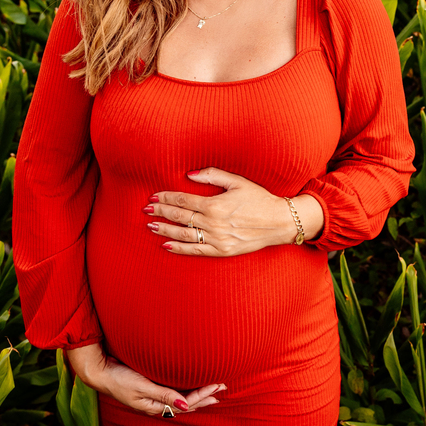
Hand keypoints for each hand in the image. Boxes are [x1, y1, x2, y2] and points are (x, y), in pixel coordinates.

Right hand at [65, 342, 224, 415]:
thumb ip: (164, 396)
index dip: (203, 395)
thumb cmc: (119, 379)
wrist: (99, 371)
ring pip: (181, 399)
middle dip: (205, 396)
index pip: (186, 403)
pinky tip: (191, 388)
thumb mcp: (142, 387)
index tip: (218, 386)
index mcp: (155, 406)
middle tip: (223, 387)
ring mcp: (153, 397)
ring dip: (198, 394)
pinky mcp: (150, 388)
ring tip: (214, 388)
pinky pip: (173, 393)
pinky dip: (186, 390)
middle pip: (187, 403)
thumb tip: (186, 406)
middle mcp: (157, 404)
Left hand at [143, 168, 322, 255]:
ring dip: (165, 230)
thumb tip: (189, 175)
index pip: (183, 200)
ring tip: (151, 226)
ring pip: (183, 235)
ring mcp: (216, 239)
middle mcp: (213, 223)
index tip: (153, 196)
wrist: (279, 222)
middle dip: (160, 212)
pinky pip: (195, 251)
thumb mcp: (238, 181)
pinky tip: (166, 245)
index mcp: (215, 204)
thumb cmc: (260, 199)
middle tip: (146, 209)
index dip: (166, 198)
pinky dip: (179, 249)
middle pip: (179, 217)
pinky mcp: (222, 251)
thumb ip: (212, 175)